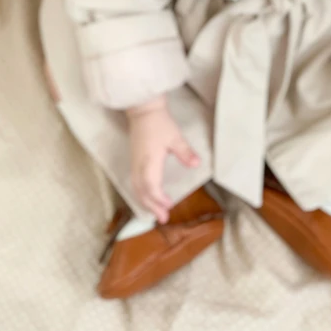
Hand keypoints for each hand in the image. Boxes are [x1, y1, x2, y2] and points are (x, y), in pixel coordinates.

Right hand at [128, 97, 199, 222]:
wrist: (143, 112)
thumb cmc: (160, 124)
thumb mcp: (175, 137)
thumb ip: (185, 152)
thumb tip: (196, 164)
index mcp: (149, 162)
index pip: (152, 187)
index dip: (158, 199)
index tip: (169, 207)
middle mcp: (139, 166)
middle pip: (142, 192)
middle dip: (152, 207)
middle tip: (163, 219)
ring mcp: (134, 164)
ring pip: (136, 189)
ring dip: (145, 202)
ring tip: (155, 213)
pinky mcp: (133, 161)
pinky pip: (135, 183)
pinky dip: (141, 194)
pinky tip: (148, 197)